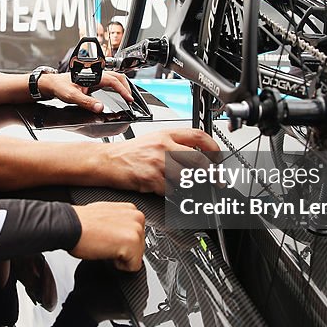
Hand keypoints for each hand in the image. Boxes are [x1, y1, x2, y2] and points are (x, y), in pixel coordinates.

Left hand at [41, 71, 132, 112]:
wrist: (53, 84)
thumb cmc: (60, 87)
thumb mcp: (72, 96)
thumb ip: (86, 102)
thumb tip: (100, 107)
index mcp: (93, 75)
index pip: (113, 81)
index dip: (123, 90)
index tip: (129, 99)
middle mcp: (96, 74)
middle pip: (117, 77)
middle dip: (126, 87)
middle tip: (130, 99)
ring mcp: (96, 76)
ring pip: (114, 78)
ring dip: (122, 86)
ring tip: (127, 96)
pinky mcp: (94, 80)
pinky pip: (110, 81)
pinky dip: (117, 86)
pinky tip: (118, 93)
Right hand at [69, 202, 145, 271]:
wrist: (68, 226)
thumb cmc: (80, 223)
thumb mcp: (105, 215)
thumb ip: (119, 221)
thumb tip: (120, 231)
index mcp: (131, 209)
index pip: (136, 235)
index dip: (121, 242)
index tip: (109, 238)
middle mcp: (137, 217)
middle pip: (139, 247)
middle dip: (123, 250)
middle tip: (105, 242)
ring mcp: (136, 230)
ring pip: (137, 257)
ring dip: (121, 257)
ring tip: (105, 246)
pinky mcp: (132, 244)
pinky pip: (133, 267)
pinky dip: (120, 266)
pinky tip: (106, 253)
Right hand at [98, 128, 219, 194]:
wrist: (107, 160)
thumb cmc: (130, 152)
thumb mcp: (153, 140)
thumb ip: (175, 144)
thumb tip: (199, 155)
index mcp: (166, 134)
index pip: (198, 136)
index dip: (213, 148)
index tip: (219, 158)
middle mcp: (163, 146)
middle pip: (198, 159)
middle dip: (212, 173)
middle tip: (217, 180)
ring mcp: (158, 163)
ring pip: (186, 177)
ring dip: (187, 184)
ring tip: (179, 184)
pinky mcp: (151, 179)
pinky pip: (170, 190)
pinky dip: (169, 192)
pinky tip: (160, 187)